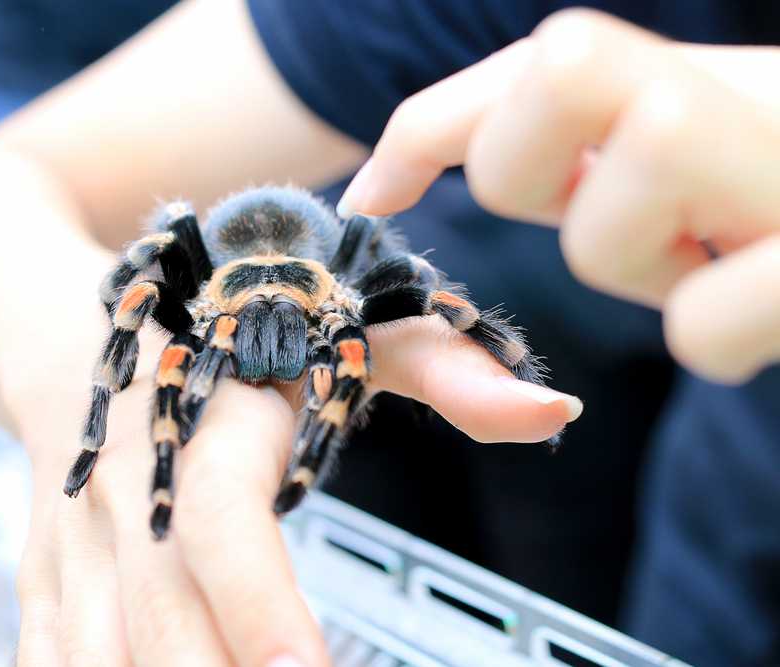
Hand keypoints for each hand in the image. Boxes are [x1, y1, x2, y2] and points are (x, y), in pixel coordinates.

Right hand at [11, 318, 577, 665]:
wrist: (71, 326)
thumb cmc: (228, 334)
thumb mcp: (336, 331)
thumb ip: (447, 371)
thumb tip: (557, 413)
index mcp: (201, 423)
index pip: (220, 516)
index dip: (256, 600)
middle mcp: (123, 487)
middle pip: (156, 616)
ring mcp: (69, 541)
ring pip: (93, 656)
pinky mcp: (40, 577)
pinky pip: (47, 663)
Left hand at [337, 9, 779, 383]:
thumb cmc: (773, 178)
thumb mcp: (663, 143)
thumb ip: (537, 137)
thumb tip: (376, 180)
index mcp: (675, 63)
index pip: (524, 69)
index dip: (429, 126)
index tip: (369, 197)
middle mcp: (727, 83)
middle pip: (559, 85)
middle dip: (548, 176)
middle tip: (622, 202)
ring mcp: (778, 159)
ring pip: (614, 220)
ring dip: (647, 265)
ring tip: (719, 247)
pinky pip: (707, 323)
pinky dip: (718, 329)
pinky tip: (768, 292)